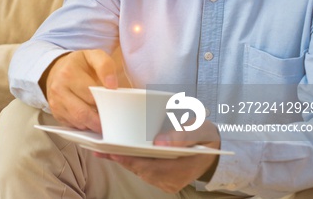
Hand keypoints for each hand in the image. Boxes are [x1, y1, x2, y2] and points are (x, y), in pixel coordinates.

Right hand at [42, 49, 117, 131]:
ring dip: (93, 124)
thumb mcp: (93, 56)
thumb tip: (112, 85)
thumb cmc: (78, 65)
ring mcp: (55, 103)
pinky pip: (73, 125)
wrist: (56, 70)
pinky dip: (84, 125)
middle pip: (84, 113)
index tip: (114, 105)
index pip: (91, 95)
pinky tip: (90, 118)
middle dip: (100, 118)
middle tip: (112, 119)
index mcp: (68, 73)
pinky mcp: (55, 113)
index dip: (105, 102)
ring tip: (103, 119)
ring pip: (79, 122)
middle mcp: (58, 89)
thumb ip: (105, 66)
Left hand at [98, 120, 220, 192]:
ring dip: (121, 160)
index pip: (153, 168)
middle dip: (121, 159)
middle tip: (101, 147)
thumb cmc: (204, 134)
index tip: (116, 152)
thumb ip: (182, 135)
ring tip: (101, 148)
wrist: (212, 147)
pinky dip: (126, 160)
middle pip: (142, 170)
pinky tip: (111, 152)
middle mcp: (172, 180)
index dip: (133, 161)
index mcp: (184, 168)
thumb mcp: (200, 129)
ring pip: (138, 171)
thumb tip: (160, 143)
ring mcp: (166, 182)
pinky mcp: (160, 179)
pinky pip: (140, 170)